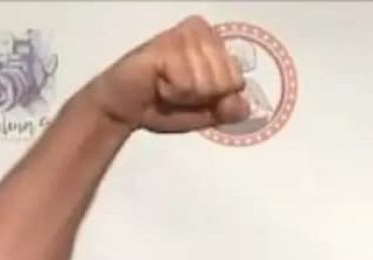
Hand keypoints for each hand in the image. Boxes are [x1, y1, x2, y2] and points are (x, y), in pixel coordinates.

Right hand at [91, 16, 249, 132]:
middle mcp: (201, 32)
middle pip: (226, 82)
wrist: (128, 109)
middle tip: (179, 91)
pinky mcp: (166, 45)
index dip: (217, 100)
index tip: (195, 95)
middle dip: (202, 98)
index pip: (238, 81)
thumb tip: (245, 105)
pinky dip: (171, 93)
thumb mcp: (205, 113)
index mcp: (215, 44)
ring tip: (166, 86)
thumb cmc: (165, 105)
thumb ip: (228, 110)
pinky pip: (186, 84)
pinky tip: (158, 83)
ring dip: (184, 96)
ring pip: (207, 83)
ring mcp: (184, 36)